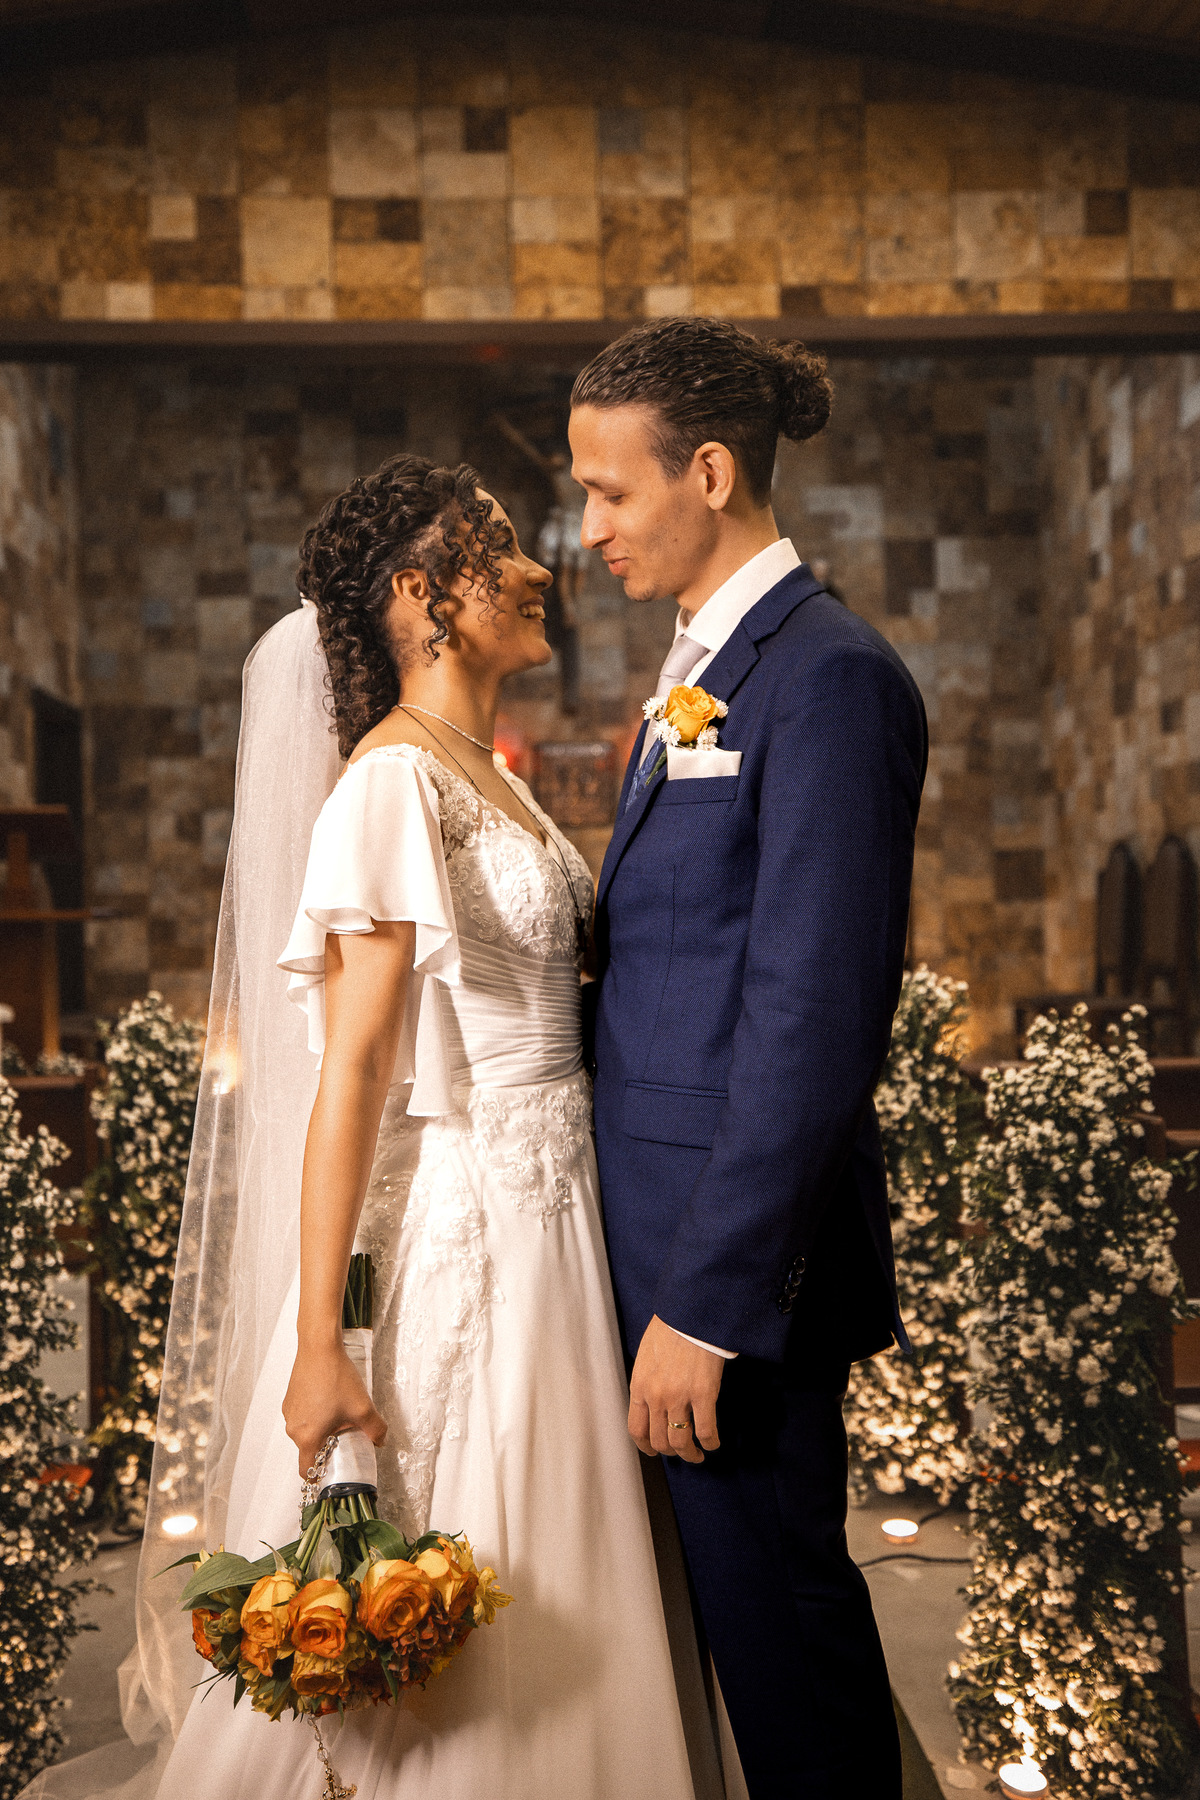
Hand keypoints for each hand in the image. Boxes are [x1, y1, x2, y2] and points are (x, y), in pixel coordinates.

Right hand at [283, 1342, 387, 1479]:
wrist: (319, 1347)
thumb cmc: (336, 1377)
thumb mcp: (363, 1408)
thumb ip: (375, 1430)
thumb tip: (380, 1441)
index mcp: (307, 1436)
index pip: (306, 1470)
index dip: (318, 1476)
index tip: (330, 1475)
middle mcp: (294, 1427)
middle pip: (309, 1448)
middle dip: (326, 1447)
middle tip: (345, 1436)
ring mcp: (290, 1412)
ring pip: (306, 1431)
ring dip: (321, 1429)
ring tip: (339, 1413)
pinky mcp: (290, 1398)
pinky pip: (303, 1415)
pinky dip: (314, 1414)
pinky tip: (329, 1399)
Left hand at [628, 1314, 723, 1464]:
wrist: (690, 1313)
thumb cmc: (670, 1328)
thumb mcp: (647, 1357)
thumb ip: (648, 1382)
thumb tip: (654, 1400)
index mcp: (639, 1386)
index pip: (636, 1429)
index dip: (646, 1446)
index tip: (654, 1451)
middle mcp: (656, 1397)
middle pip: (659, 1441)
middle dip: (670, 1452)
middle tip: (681, 1451)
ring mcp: (679, 1398)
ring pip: (680, 1442)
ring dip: (690, 1454)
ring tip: (697, 1454)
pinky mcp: (703, 1395)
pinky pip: (706, 1431)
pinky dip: (710, 1442)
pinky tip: (714, 1443)